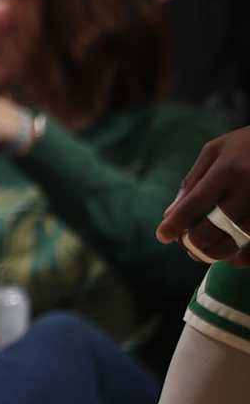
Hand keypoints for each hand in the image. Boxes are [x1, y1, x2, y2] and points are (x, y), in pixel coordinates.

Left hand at [158, 127, 249, 265]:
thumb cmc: (247, 144)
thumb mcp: (216, 151)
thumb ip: (193, 180)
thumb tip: (170, 215)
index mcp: (227, 170)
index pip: (193, 205)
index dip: (174, 225)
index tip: (162, 235)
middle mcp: (247, 188)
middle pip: (212, 228)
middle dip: (192, 242)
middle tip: (185, 244)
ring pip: (235, 242)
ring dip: (214, 253)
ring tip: (203, 253)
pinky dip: (244, 258)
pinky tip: (233, 259)